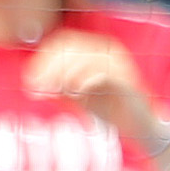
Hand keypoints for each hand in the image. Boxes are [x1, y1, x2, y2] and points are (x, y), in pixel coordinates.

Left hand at [24, 32, 154, 140]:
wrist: (140, 127)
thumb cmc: (109, 110)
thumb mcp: (76, 95)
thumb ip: (57, 86)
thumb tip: (32, 84)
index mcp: (92, 49)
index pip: (62, 43)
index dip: (43, 59)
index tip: (29, 81)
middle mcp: (105, 49)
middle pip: (70, 45)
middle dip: (50, 65)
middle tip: (37, 86)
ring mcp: (118, 61)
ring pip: (85, 55)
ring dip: (64, 72)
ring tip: (55, 91)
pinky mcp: (128, 77)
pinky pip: (103, 70)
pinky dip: (85, 80)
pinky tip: (75, 94)